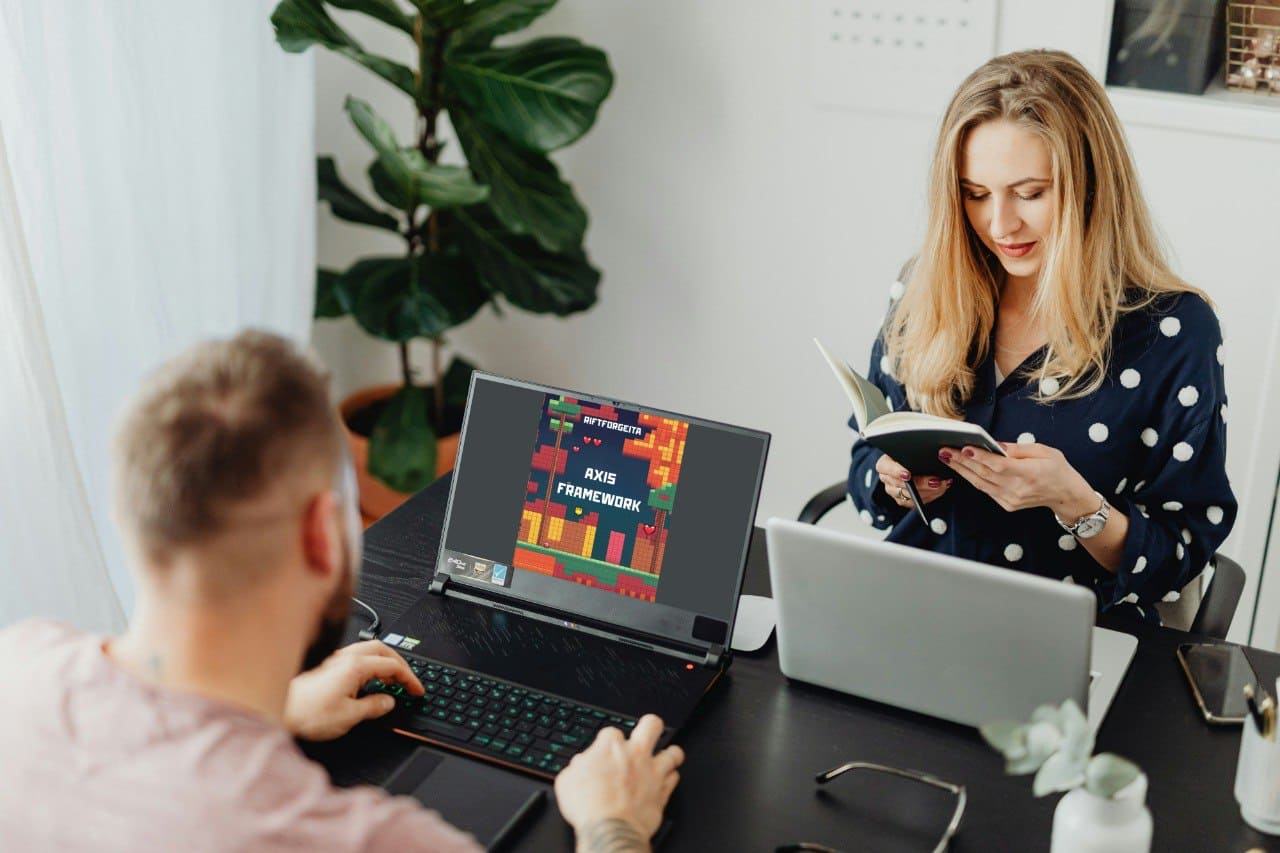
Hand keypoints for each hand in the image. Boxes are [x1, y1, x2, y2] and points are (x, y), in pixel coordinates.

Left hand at [283, 640, 422, 740]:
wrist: (280, 714)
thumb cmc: (307, 714)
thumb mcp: (349, 716)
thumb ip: (373, 706)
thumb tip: (387, 702)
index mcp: (355, 667)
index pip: (392, 665)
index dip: (409, 678)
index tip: (417, 690)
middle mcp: (345, 659)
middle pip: (382, 649)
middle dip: (400, 663)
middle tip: (408, 680)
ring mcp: (335, 661)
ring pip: (369, 650)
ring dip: (385, 662)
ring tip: (392, 680)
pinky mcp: (328, 668)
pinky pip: (357, 658)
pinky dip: (371, 666)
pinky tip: (369, 682)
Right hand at [554, 714, 683, 848]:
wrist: (610, 829)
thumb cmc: (589, 807)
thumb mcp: (567, 782)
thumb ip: (576, 768)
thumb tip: (579, 765)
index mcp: (611, 747)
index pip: (612, 731)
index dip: (608, 740)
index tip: (605, 749)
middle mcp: (635, 754)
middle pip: (652, 725)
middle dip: (650, 725)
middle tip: (646, 731)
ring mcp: (653, 771)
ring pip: (673, 752)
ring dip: (669, 753)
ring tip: (664, 756)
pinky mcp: (663, 791)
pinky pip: (674, 777)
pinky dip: (670, 778)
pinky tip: (665, 781)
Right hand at [875, 452, 951, 508]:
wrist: (915, 462)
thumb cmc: (912, 453)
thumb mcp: (913, 449)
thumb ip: (918, 451)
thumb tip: (936, 455)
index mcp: (884, 463)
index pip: (884, 467)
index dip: (896, 471)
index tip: (908, 474)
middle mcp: (886, 478)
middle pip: (898, 484)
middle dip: (919, 484)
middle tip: (935, 481)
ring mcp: (893, 491)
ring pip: (907, 496)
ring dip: (927, 492)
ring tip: (942, 485)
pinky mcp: (902, 500)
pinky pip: (914, 503)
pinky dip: (929, 497)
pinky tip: (940, 490)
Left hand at [938, 441, 1094, 516]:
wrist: (1066, 495)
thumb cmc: (1057, 470)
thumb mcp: (1044, 451)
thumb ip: (1018, 449)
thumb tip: (996, 445)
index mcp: (1028, 474)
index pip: (998, 466)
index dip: (980, 457)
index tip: (964, 448)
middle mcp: (1017, 489)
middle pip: (984, 474)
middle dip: (962, 461)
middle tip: (945, 450)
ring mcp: (1010, 499)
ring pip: (980, 483)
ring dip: (961, 470)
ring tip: (947, 457)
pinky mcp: (1006, 504)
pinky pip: (985, 489)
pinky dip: (972, 478)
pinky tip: (961, 468)